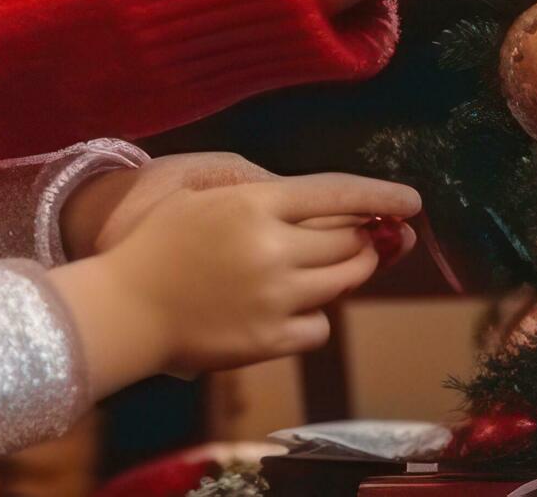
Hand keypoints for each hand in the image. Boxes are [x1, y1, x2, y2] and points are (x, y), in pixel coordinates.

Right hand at [45, 172, 421, 387]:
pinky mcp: (268, 342)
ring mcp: (273, 299)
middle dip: (365, 239)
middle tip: (360, 239)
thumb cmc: (159, 245)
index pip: (338, 194)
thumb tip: (334, 209)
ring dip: (345, 274)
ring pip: (343, 283)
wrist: (124, 309)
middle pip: (351, 241)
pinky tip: (284, 309)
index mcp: (255, 204)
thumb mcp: (207, 197)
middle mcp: (272, 250)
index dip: (381, 195)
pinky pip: (320, 328)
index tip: (412, 201)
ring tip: (319, 269)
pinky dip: (312, 318)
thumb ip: (269, 197)